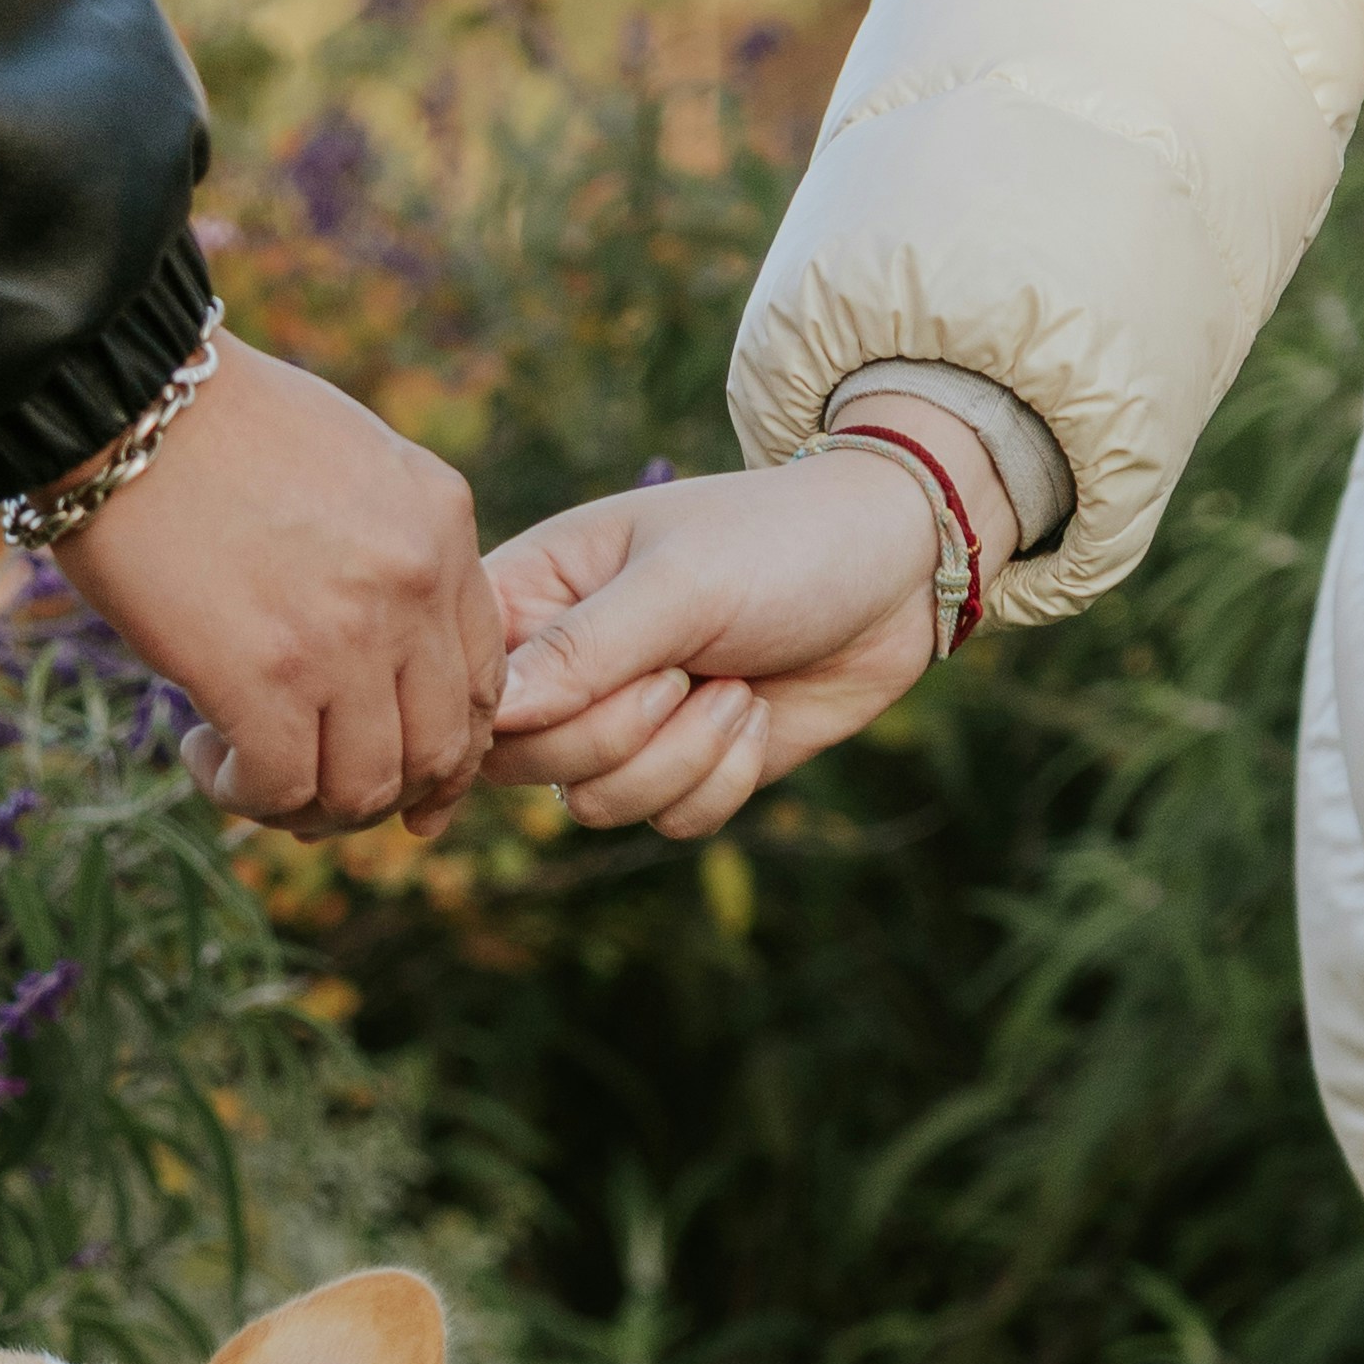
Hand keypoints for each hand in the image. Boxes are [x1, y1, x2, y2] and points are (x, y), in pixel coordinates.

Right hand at [51, 333, 505, 841]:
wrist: (126, 398)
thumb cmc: (216, 426)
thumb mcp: (351, 463)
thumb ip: (387, 547)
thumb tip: (381, 652)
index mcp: (442, 525)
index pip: (483, 679)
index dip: (446, 751)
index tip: (399, 778)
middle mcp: (412, 585)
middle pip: (437, 751)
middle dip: (381, 795)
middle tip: (314, 788)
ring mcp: (346, 637)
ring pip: (365, 790)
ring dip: (306, 807)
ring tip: (249, 772)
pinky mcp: (266, 678)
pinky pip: (281, 790)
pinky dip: (244, 796)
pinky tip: (201, 753)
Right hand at [485, 395, 1022, 839]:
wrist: (893, 569)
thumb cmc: (779, 542)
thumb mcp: (680, 583)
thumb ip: (584, 649)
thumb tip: (495, 715)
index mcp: (537, 593)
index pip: (469, 682)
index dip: (495, 715)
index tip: (551, 705)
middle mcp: (566, 667)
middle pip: (523, 761)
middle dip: (613, 735)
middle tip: (680, 677)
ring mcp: (622, 725)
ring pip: (595, 805)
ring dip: (680, 758)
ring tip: (734, 693)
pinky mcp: (684, 769)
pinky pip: (668, 821)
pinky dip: (721, 781)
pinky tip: (754, 718)